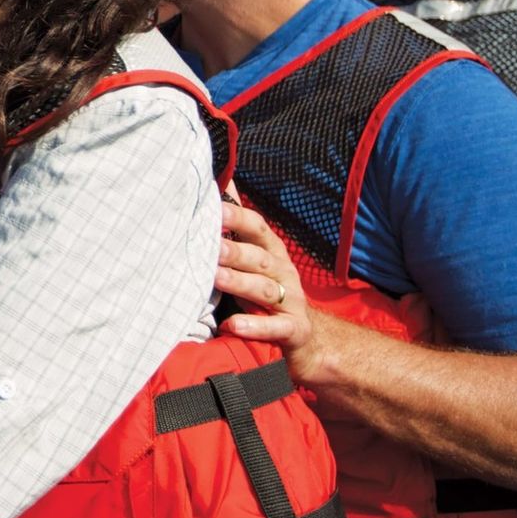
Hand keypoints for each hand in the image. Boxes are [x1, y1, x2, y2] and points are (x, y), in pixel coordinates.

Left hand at [215, 199, 334, 384]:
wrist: (304, 337)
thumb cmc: (267, 290)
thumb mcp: (255, 256)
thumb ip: (238, 224)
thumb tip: (222, 180)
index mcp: (272, 252)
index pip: (258, 229)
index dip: (238, 218)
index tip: (214, 208)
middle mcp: (284, 273)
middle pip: (259, 258)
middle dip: (235, 251)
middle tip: (212, 247)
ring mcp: (292, 301)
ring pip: (265, 290)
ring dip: (240, 283)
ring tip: (216, 279)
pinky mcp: (294, 330)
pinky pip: (276, 327)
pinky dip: (255, 326)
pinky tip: (233, 325)